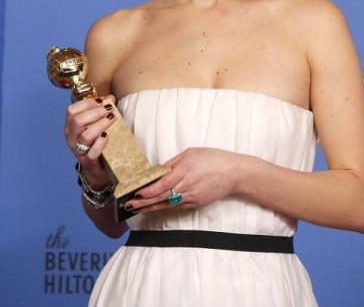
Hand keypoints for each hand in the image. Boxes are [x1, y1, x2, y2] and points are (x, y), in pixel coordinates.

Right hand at [63, 96, 115, 186]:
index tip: (102, 101)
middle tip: (109, 109)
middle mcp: (71, 138)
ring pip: (85, 136)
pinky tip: (107, 136)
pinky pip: (92, 152)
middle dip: (95, 112)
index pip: (72, 111)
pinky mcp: (88, 161)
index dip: (87, 103)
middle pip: (78, 121)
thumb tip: (110, 98)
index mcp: (70, 127)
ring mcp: (78, 150)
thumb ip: (101, 111)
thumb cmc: (96, 142)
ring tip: (112, 118)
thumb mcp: (95, 125)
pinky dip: (100, 142)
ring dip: (100, 125)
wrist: (99, 167)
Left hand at [124, 148, 239, 212]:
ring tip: (138, 208)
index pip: (161, 184)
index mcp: (184, 170)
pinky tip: (156, 206)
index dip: (147, 191)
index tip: (135, 193)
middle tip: (130, 205)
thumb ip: (173, 163)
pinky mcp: (196, 203)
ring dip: (151, 206)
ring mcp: (191, 197)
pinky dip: (165, 206)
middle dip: (144, 202)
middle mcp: (186, 186)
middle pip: (161, 197)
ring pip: (167, 203)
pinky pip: (177, 204)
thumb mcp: (190, 153)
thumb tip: (158, 171)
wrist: (234, 173)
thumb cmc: (213, 159)